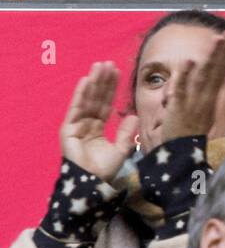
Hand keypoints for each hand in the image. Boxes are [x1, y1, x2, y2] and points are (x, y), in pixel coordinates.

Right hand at [59, 62, 139, 182]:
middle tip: (108, 63)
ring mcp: (76, 126)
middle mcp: (86, 125)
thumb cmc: (105, 171)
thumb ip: (127, 133)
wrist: (92, 184)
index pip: (106, 104)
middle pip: (96, 98)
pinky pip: (76, 108)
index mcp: (98, 129)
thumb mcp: (121, 150)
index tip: (117, 72)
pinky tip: (86, 80)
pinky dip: (80, 94)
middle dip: (102, 81)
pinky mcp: (68, 129)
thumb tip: (133, 115)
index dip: (111, 89)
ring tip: (99, 66)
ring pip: (87, 100)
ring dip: (93, 82)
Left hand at [158, 31, 224, 141]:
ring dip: (211, 59)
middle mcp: (205, 100)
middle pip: (216, 72)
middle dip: (224, 53)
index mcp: (210, 100)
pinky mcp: (178, 110)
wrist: (180, 159)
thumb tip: (182, 78)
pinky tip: (189, 62)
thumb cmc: (186, 137)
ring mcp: (193, 104)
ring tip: (218, 41)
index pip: (220, 74)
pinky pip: (181, 91)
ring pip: (203, 78)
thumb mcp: (195, 113)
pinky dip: (185, 77)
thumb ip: (192, 95)